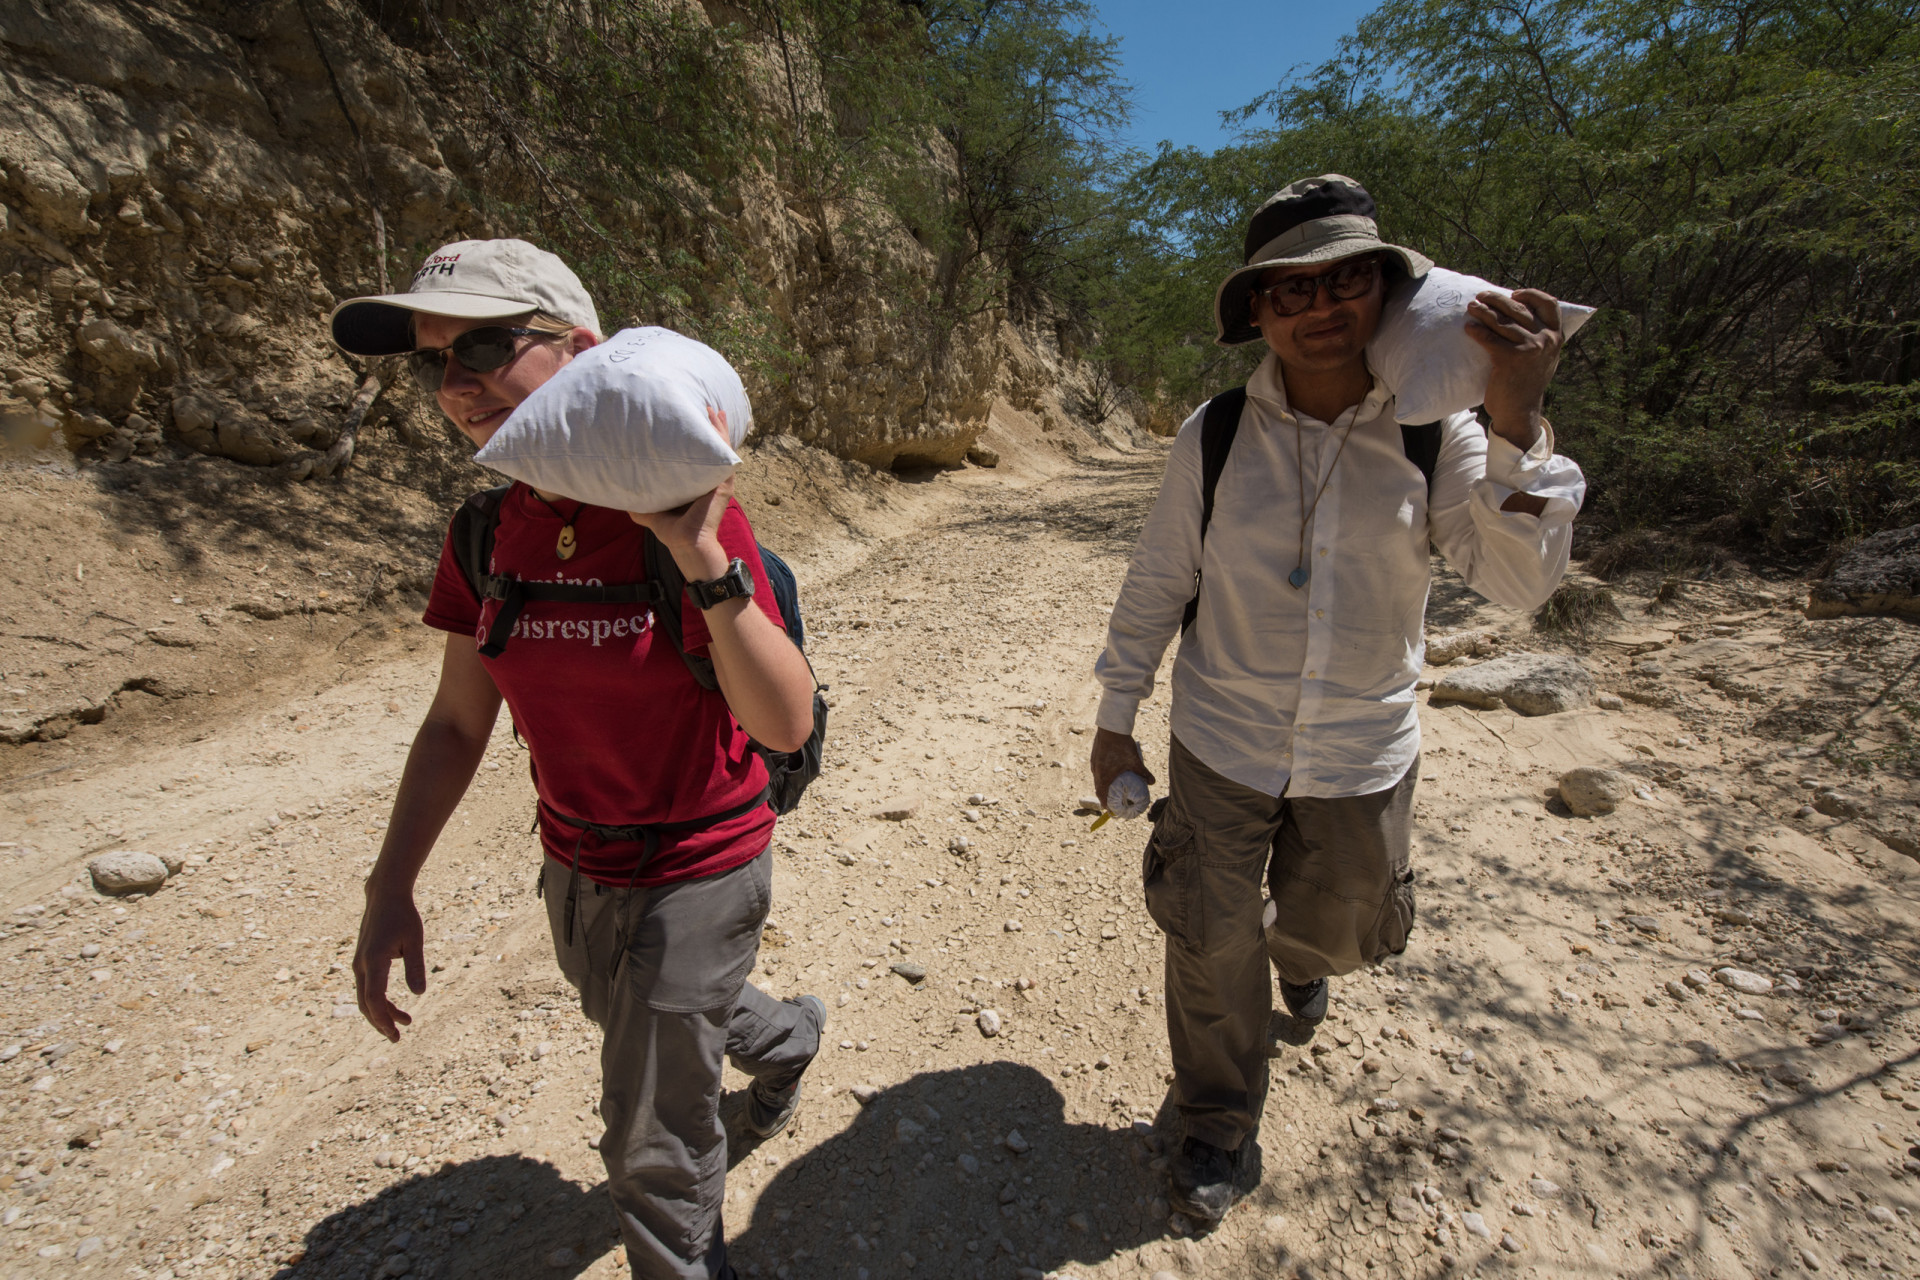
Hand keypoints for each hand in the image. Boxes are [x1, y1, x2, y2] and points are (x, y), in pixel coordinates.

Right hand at [354, 881, 425, 1041]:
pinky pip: (367, 988)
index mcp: (374, 960)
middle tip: (397, 1038)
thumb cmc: (403, 915)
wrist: (384, 896)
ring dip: (382, 1013)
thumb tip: (420, 994)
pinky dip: (379, 1001)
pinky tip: (395, 1006)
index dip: (383, 1018)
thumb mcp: (414, 940)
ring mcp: (359, 964)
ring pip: (365, 998)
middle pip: (365, 1004)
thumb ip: (415, 966)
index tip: (395, 1032)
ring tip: (405, 1022)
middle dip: (380, 1023)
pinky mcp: (363, 961)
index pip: (374, 999)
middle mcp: (361, 965)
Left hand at [628, 405, 733, 580]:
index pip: (697, 459)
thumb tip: (622, 497)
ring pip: (721, 450)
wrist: (686, 545)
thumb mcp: (652, 514)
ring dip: (719, 429)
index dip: (695, 440)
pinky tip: (718, 423)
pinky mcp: (722, 485)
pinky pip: (724, 458)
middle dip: (710, 428)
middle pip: (711, 450)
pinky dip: (722, 439)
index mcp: (695, 485)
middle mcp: (708, 481)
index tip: (689, 422)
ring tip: (713, 410)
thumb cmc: (673, 532)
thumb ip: (641, 505)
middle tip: (704, 407)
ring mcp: (717, 482)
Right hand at [1090, 728, 1153, 811]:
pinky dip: (1101, 772)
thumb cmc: (1122, 746)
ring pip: (1096, 777)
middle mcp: (1096, 771)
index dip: (1105, 803)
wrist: (1111, 728)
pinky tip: (1109, 769)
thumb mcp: (1135, 761)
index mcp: (1104, 776)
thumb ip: (1143, 773)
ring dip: (1102, 782)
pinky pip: (1096, 768)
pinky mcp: (1094, 755)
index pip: (1101, 795)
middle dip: (1104, 794)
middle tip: (1112, 798)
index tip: (1109, 808)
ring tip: (1111, 784)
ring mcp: (1094, 762)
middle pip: (1098, 787)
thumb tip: (1152, 782)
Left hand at [1465, 288, 1562, 449]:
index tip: (1514, 293)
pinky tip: (1469, 328)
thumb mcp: (1543, 356)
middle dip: (1497, 300)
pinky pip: (1490, 339)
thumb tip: (1519, 311)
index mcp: (1556, 336)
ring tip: (1471, 307)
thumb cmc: (1526, 381)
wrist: (1521, 410)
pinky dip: (1477, 332)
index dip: (1531, 295)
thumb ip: (1539, 335)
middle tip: (1481, 296)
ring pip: (1502, 322)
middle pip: (1519, 309)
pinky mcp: (1511, 359)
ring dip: (1484, 312)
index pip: (1549, 304)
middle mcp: (1546, 340)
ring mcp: (1530, 349)